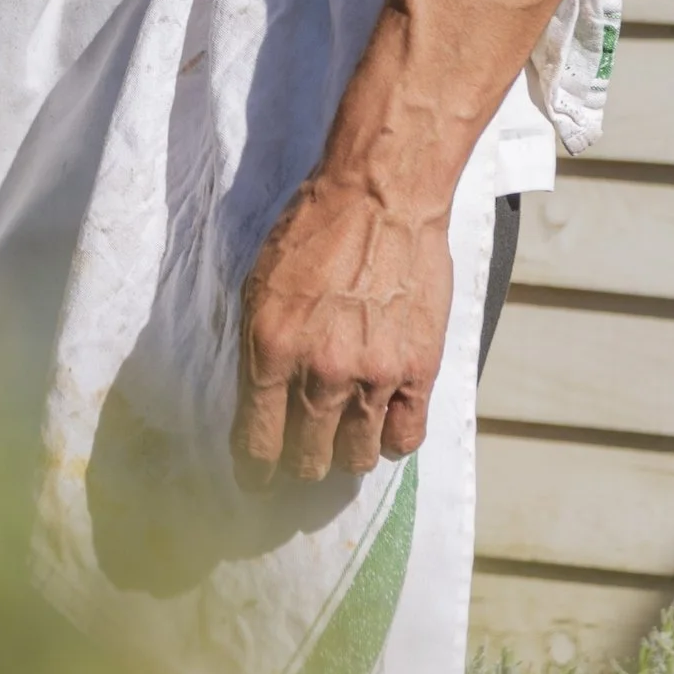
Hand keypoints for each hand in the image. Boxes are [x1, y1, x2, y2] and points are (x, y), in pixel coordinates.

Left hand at [232, 170, 453, 486]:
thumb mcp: (258, 283)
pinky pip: (405, 439)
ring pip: (356, 458)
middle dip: (298, 464)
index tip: (255, 479)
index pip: (257, 443)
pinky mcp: (418, 370)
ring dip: (345, 453)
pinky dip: (391, 440)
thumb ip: (256, 348)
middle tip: (300, 455)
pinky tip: (382, 421)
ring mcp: (374, 375)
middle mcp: (320, 372)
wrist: (378, 194)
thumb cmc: (313, 230)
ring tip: (341, 435)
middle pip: (307, 460)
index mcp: (271, 348)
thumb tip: (255, 403)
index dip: (254, 471)